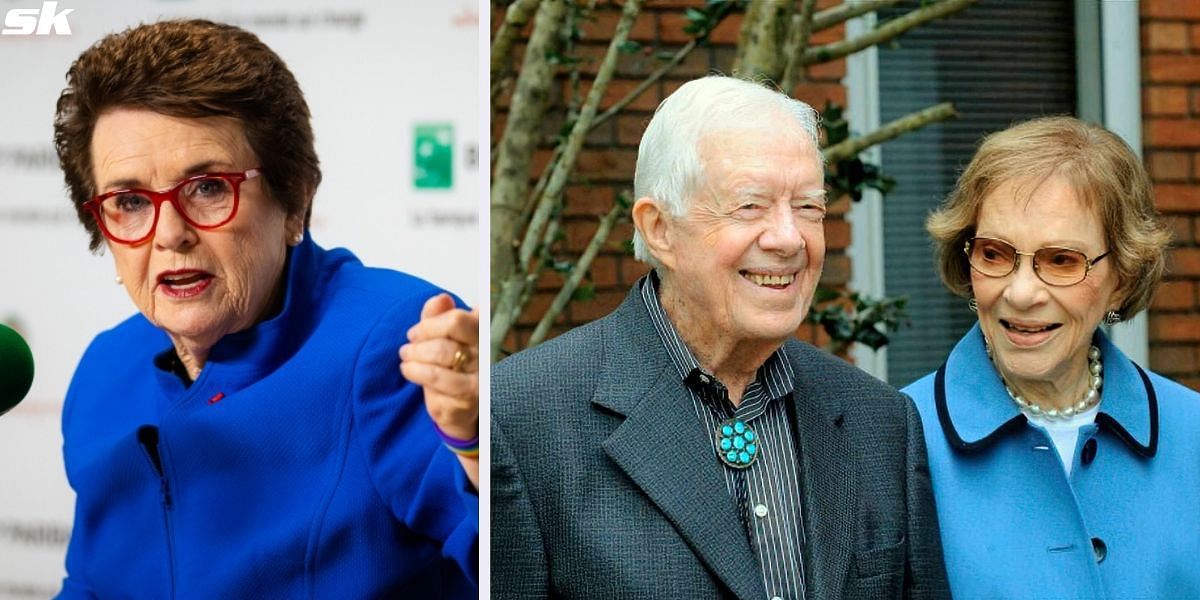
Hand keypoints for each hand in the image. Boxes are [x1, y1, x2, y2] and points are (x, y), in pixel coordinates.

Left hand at [399, 293, 478, 487]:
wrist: (463, 405)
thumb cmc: (455, 366)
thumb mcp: (446, 336)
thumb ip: (440, 316)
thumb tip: (441, 299)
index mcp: (483, 335)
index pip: (458, 321)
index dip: (430, 324)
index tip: (417, 331)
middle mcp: (485, 358)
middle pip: (444, 344)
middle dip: (419, 343)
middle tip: (408, 347)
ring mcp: (478, 381)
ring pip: (437, 365)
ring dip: (414, 360)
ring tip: (406, 359)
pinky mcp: (465, 401)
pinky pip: (433, 385)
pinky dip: (415, 374)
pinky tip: (409, 371)